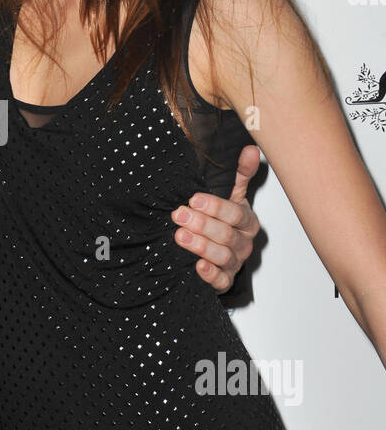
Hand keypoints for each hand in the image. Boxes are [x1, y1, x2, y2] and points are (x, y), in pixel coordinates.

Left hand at [171, 143, 260, 292]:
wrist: (221, 250)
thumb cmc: (225, 220)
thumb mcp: (231, 194)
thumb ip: (238, 174)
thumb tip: (249, 149)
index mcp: (246, 221)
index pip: (234, 213)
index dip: (215, 206)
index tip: (193, 199)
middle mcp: (243, 242)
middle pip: (226, 235)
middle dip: (202, 225)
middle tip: (179, 216)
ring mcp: (235, 262)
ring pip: (222, 256)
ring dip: (201, 246)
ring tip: (180, 236)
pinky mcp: (225, 280)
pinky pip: (221, 281)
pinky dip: (210, 275)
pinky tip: (198, 266)